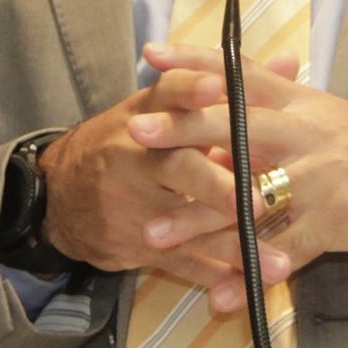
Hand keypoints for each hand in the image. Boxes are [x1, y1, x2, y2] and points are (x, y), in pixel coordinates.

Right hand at [34, 51, 303, 301]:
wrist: (59, 194)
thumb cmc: (129, 143)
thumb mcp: (163, 107)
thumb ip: (230, 87)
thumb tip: (289, 59)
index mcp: (148, 114)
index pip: (167, 93)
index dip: (190, 89)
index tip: (216, 84)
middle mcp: (136, 155)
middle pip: (176, 166)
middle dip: (215, 185)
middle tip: (257, 200)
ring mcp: (132, 203)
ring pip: (186, 225)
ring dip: (233, 245)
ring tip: (277, 263)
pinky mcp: (133, 244)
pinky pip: (178, 263)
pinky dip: (214, 277)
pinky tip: (247, 287)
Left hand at [128, 43, 347, 302]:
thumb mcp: (328, 116)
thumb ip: (280, 107)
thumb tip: (224, 97)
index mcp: (304, 103)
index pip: (244, 73)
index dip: (196, 62)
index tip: (152, 56)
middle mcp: (309, 133)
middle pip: (237, 125)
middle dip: (183, 129)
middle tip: (135, 133)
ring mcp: (322, 178)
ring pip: (249, 197)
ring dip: (197, 219)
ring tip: (152, 233)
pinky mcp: (337, 223)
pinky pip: (283, 253)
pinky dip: (250, 278)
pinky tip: (221, 297)